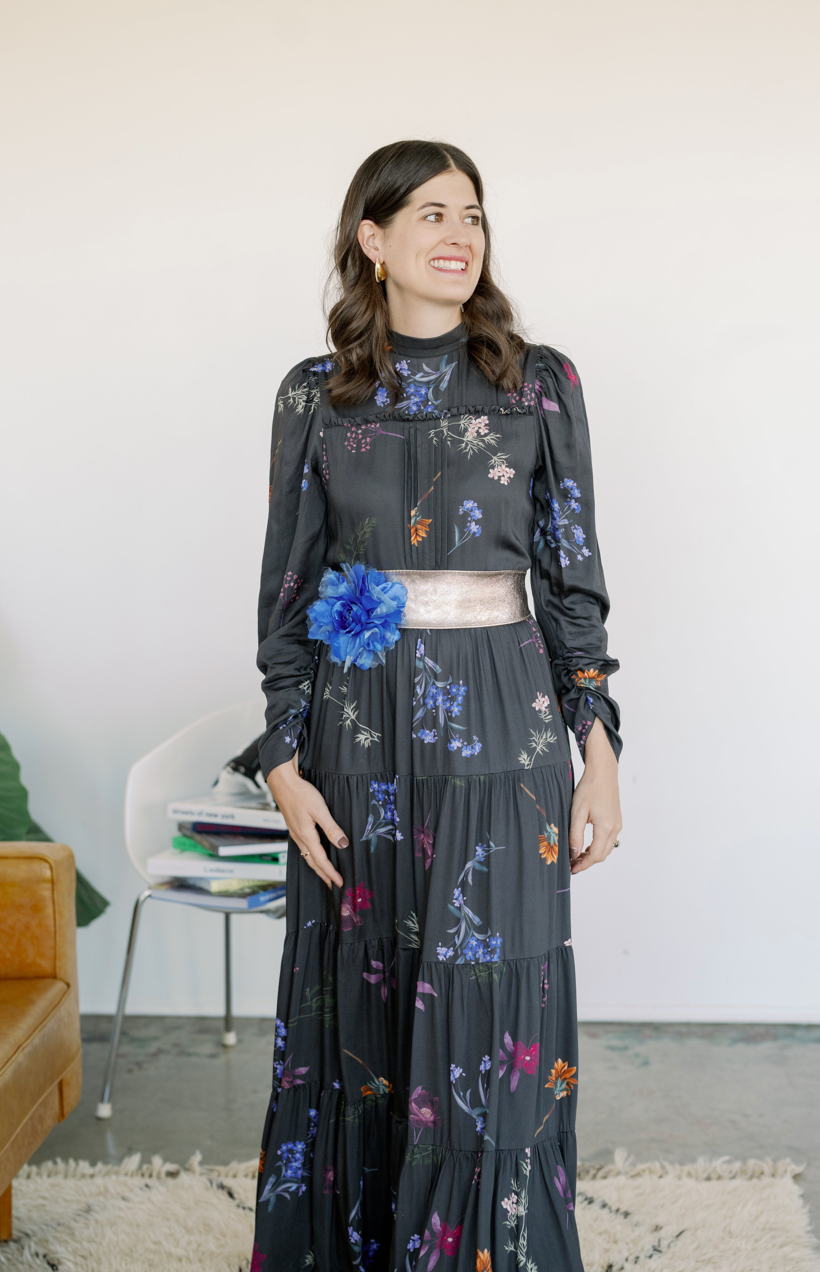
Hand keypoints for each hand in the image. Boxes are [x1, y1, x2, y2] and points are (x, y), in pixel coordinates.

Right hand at [267, 753, 347, 888]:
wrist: (282, 783)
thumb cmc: (300, 793)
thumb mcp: (320, 809)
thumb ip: (331, 828)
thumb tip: (343, 844)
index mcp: (306, 836)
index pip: (321, 860)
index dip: (331, 873)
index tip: (339, 883)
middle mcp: (299, 838)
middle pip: (312, 862)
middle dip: (323, 875)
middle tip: (333, 885)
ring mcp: (295, 833)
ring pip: (307, 856)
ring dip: (317, 867)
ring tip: (326, 874)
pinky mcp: (295, 828)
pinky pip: (304, 848)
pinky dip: (312, 856)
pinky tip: (315, 854)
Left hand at [569, 717, 621, 874]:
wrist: (603, 772)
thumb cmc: (589, 788)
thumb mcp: (577, 813)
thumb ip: (575, 835)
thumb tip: (574, 854)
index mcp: (605, 827)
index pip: (595, 855)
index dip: (583, 865)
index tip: (572, 869)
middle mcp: (615, 828)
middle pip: (603, 855)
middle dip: (587, 862)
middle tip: (572, 864)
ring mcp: (618, 824)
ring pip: (607, 848)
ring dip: (593, 855)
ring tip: (577, 856)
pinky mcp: (617, 820)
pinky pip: (609, 840)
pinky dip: (598, 846)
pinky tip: (586, 844)